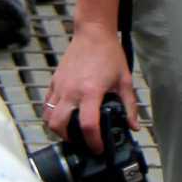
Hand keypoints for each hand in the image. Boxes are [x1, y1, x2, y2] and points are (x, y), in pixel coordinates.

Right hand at [44, 24, 135, 153]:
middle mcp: (72, 91)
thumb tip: (134, 126)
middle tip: (81, 140)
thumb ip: (130, 106)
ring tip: (71, 129)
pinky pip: (46, 104)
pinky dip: (51, 114)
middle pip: (60, 126)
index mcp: (91, 91)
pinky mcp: (54, 81)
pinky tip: (64, 114)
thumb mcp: (125, 80)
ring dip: (57, 128)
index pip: (88, 125)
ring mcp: (60, 86)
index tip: (99, 148)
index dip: (93, 142)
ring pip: (48, 117)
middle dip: (69, 139)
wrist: (93, 32)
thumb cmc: (109, 54)